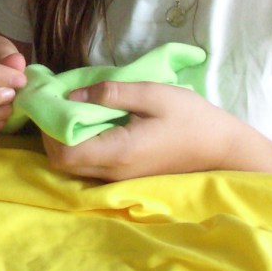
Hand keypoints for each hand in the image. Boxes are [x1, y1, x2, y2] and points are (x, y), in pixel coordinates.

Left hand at [42, 81, 243, 180]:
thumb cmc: (191, 117)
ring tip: (73, 108)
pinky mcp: (127, 175)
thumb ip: (111, 93)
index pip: (63, 154)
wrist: (222, 147)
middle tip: (58, 102)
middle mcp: (115, 172)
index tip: (52, 103)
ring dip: (66, 140)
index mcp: (119, 152)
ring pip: (76, 166)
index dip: (49, 131)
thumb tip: (72, 95)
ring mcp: (121, 178)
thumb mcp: (152, 94)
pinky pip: (92, 165)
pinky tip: (92, 121)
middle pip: (63, 163)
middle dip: (52, 134)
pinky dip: (82, 146)